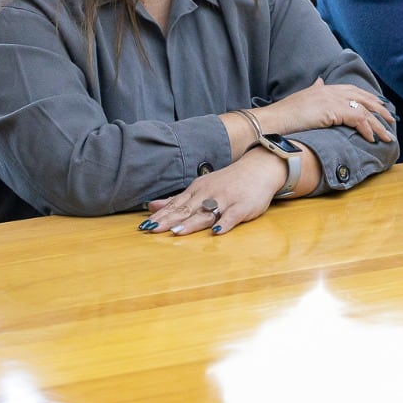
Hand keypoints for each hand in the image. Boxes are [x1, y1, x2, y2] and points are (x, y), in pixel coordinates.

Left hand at [140, 150, 285, 236]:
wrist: (258, 169)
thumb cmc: (227, 183)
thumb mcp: (200, 188)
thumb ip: (176, 200)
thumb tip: (151, 206)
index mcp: (196, 191)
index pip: (175, 205)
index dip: (160, 216)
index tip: (144, 226)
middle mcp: (208, 194)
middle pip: (186, 209)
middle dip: (168, 220)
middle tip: (152, 230)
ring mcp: (225, 200)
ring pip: (206, 213)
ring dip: (191, 223)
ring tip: (177, 232)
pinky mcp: (242, 207)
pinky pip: (232, 216)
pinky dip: (224, 224)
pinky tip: (216, 233)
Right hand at [253, 78, 395, 144]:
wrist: (273, 120)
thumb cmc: (284, 114)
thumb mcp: (302, 98)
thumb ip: (315, 91)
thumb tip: (320, 82)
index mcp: (324, 88)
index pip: (352, 90)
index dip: (367, 98)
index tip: (379, 106)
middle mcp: (330, 91)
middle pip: (362, 98)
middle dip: (379, 109)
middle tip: (391, 119)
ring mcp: (332, 100)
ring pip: (364, 110)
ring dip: (378, 124)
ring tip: (387, 136)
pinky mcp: (332, 111)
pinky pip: (357, 119)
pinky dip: (367, 129)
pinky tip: (371, 138)